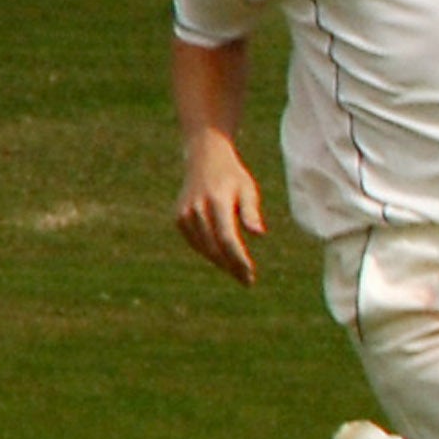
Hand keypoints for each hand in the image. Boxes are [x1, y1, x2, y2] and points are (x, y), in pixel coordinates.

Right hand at [175, 135, 266, 285]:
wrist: (204, 158)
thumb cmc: (232, 176)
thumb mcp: (247, 189)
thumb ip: (251, 211)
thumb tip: (259, 234)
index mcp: (216, 201)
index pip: (227, 238)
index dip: (238, 259)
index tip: (250, 275)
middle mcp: (197, 209)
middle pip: (215, 247)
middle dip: (231, 266)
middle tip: (247, 281)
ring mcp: (184, 214)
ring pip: (203, 247)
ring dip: (220, 263)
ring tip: (238, 273)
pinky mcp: (178, 218)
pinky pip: (194, 242)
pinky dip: (208, 252)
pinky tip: (222, 260)